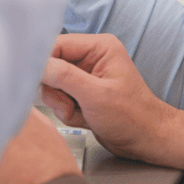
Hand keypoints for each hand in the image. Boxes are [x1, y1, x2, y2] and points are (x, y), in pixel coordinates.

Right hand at [41, 34, 172, 162]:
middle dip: (56, 89)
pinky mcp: (84, 93)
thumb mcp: (95, 95)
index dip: (44, 63)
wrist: (145, 139)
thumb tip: (39, 64)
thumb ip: (65, 77)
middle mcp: (93, 57)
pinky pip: (61, 98)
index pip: (58, 44)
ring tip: (79, 112)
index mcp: (100, 47)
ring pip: (55, 84)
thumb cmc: (131, 115)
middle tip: (68, 104)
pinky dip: (68, 111)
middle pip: (53, 65)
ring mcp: (87, 76)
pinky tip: (84, 118)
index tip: (37, 81)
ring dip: (62, 103)